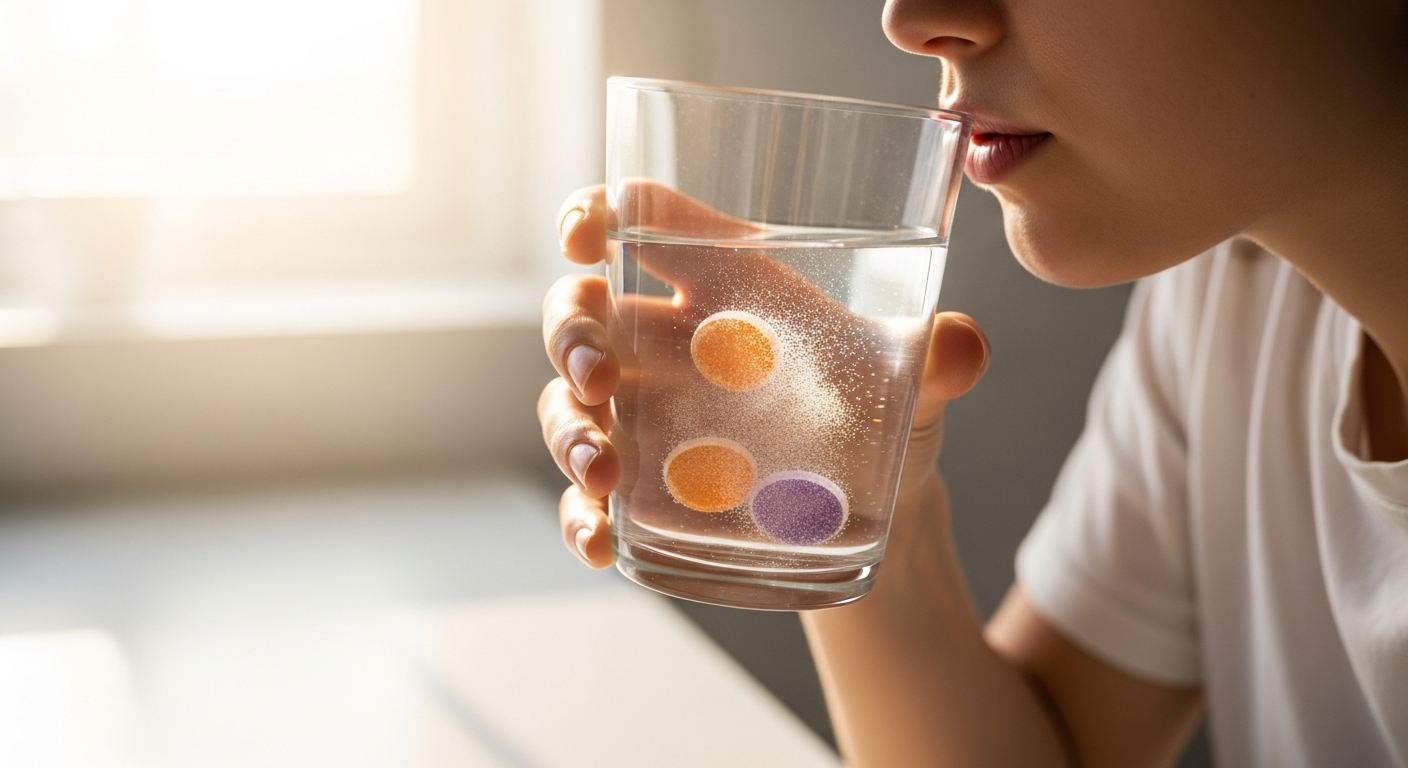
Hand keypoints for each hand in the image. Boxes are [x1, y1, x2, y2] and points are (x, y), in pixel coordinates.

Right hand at [539, 183, 989, 567]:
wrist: (876, 513)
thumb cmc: (877, 415)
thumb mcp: (911, 383)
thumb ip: (936, 359)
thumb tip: (965, 346)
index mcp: (723, 284)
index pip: (640, 221)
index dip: (596, 214)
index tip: (586, 236)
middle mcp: (668, 342)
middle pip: (580, 309)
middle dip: (571, 334)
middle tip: (601, 380)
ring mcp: (644, 416)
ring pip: (567, 402)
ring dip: (569, 433)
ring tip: (604, 476)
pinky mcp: (641, 489)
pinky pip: (584, 497)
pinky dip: (578, 517)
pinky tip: (599, 541)